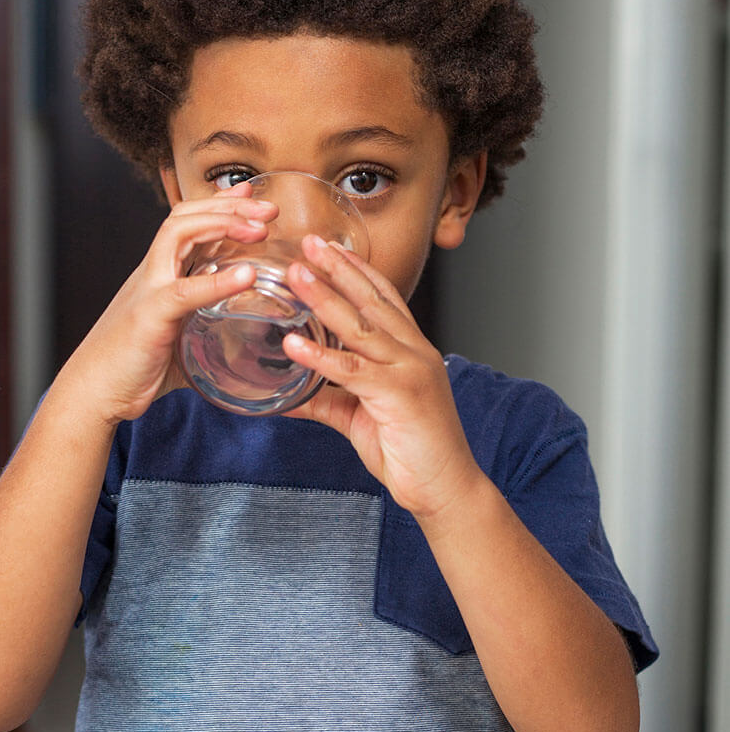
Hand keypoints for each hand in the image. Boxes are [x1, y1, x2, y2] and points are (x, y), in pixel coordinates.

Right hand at [56, 182, 277, 426]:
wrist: (91, 392)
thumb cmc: (131, 369)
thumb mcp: (176, 343)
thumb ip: (203, 339)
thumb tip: (235, 357)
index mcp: (159, 275)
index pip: (187, 222)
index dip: (219, 204)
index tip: (250, 196)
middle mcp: (152, 273)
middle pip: (186, 216)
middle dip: (230, 205)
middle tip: (270, 208)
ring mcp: (149, 290)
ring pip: (179, 233)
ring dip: (223, 223)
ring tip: (260, 229)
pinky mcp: (151, 316)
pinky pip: (186, 290)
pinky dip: (218, 280)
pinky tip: (247, 275)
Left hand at [282, 236, 480, 519]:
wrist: (445, 489)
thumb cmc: (410, 451)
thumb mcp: (359, 417)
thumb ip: (325, 400)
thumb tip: (285, 398)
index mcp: (410, 350)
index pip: (384, 297)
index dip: (356, 270)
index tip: (329, 247)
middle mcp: (413, 352)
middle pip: (372, 300)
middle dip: (339, 268)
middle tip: (310, 242)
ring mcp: (410, 371)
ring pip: (361, 327)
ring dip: (326, 297)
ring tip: (296, 275)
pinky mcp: (400, 395)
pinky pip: (354, 371)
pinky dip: (322, 356)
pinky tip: (294, 344)